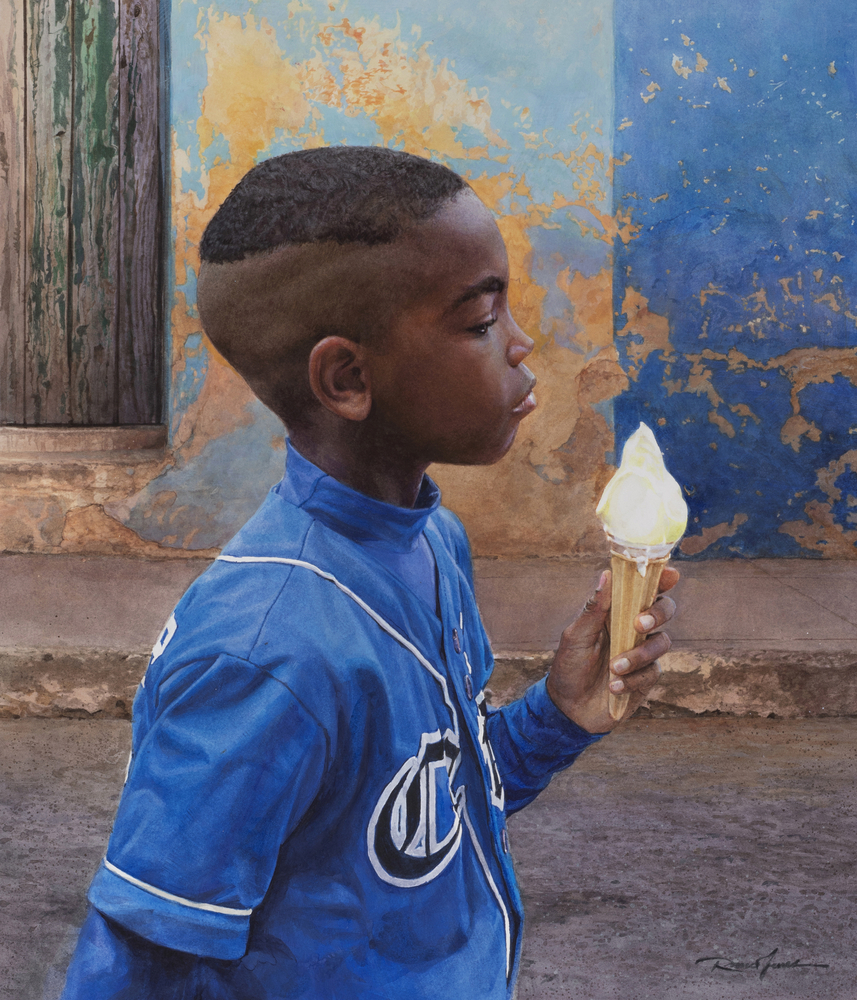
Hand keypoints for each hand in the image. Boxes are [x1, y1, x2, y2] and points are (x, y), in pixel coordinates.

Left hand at [545, 566, 678, 733]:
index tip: (670, 575)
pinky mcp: (646, 678)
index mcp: (617, 612)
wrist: (568, 707)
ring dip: (639, 654)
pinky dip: (632, 679)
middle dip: (658, 613)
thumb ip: (594, 609)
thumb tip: (606, 574)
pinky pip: (652, 672)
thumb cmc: (569, 665)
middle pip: (664, 610)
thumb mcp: (575, 636)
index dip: (660, 578)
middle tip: (640, 624)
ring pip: (661, 642)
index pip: (642, 589)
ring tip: (614, 667)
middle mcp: (634, 628)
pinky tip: (613, 686)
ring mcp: (642, 652)